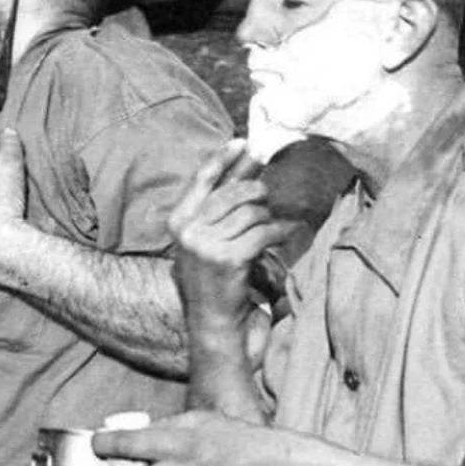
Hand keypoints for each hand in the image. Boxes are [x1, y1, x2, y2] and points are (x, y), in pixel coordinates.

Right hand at [168, 139, 300, 329]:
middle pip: (232, 193)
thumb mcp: (206, 240)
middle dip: (255, 191)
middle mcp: (188, 230)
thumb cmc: (213, 281)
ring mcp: (206, 244)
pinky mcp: (228, 258)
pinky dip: (279, 232)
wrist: (214, 323)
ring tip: (272, 226)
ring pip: (250, 213)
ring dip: (267, 218)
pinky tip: (286, 233)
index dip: (223, 158)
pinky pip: (263, 232)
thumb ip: (219, 209)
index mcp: (178, 221)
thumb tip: (245, 169)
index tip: (243, 142)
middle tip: (266, 197)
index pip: (202, 180)